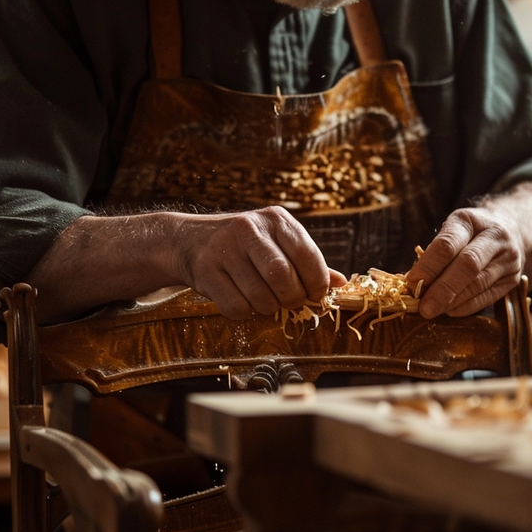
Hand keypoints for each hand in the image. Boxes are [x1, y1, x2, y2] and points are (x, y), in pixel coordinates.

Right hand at [173, 207, 345, 319]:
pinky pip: (236, 306)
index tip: (316, 295)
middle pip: (282, 276)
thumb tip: (341, 284)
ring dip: (268, 308)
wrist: (190, 240)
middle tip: (290, 302)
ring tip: (264, 299)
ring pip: (260, 296)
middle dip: (292, 298)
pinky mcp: (205, 269)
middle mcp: (249, 228)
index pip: (307, 254)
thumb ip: (307, 262)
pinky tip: (242, 300)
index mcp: (276, 219)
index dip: (317, 282)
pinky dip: (244, 312)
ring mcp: (225, 248)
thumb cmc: (245, 247)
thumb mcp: (277, 243)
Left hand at [406, 208, 523, 318]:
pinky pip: (488, 297)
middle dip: (442, 289)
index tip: (411, 284)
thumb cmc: (471, 233)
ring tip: (433, 311)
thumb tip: (412, 284)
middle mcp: (494, 236)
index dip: (428, 266)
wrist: (513, 229)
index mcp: (470, 220)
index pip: (447, 244)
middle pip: (467, 265)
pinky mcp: (513, 279)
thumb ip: (434, 253)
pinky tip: (450, 312)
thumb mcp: (453, 230)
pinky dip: (466, 307)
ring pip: (478, 284)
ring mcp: (508, 258)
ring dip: (453, 301)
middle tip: (424, 308)